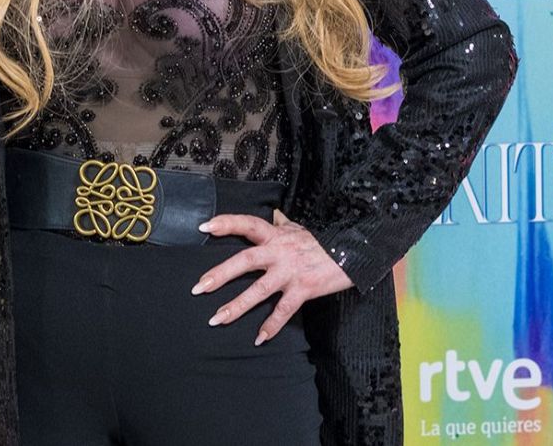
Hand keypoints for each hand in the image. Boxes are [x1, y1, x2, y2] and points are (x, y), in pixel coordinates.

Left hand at [191, 208, 354, 344]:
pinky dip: (271, 326)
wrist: (353, 253)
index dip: (226, 224)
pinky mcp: (303, 290)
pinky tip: (259, 338)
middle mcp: (280, 252)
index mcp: (276, 236)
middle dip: (220, 274)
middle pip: (245, 260)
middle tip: (198, 288)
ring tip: (216, 319)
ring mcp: (291, 272)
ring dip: (236, 306)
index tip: (203, 227)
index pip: (248, 224)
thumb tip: (273, 214)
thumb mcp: (300, 229)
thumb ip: (282, 224)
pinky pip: (284, 311)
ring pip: (259, 290)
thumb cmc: (323, 242)